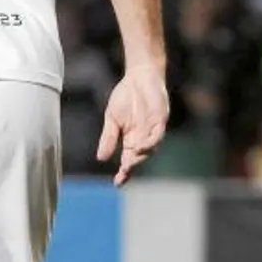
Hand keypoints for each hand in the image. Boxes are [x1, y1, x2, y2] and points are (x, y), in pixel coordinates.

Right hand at [99, 63, 169, 185]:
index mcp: (131, 140)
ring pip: (149, 149)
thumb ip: (108, 138)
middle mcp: (143, 138)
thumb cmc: (126, 97)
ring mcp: (153, 130)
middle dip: (132, 167)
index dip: (125, 173)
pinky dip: (148, 143)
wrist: (138, 77)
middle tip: (123, 172)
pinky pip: (156, 135)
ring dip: (140, 156)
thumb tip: (101, 159)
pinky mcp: (160, 121)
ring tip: (129, 162)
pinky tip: (139, 146)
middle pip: (139, 158)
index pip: (128, 161)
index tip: (117, 184)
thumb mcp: (112, 119)